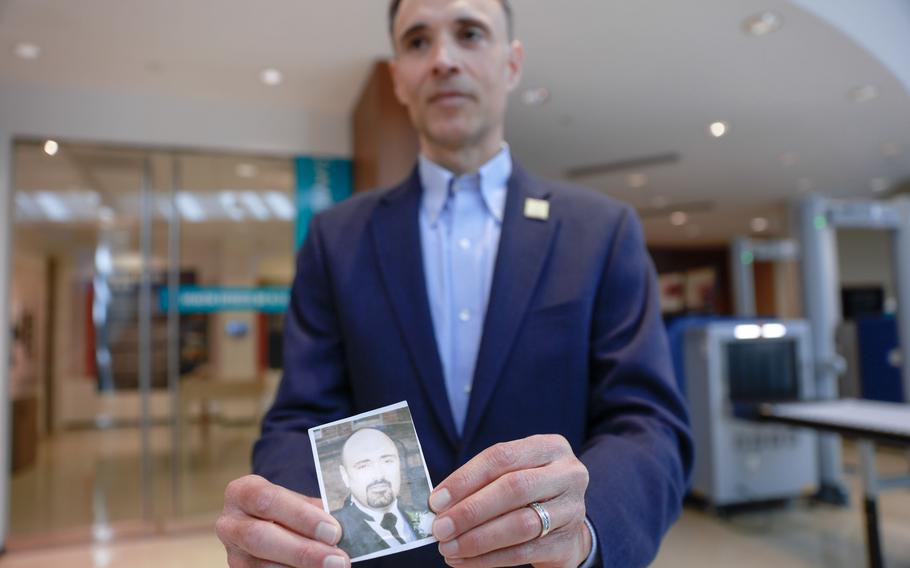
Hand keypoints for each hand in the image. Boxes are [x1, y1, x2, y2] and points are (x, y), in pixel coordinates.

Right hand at [215, 474, 350, 567]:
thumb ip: (315, 511)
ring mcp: (232, 553)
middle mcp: (230, 523)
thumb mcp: (297, 502)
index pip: (267, 499)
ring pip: (261, 566)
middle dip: (302, 551)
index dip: (301, 516)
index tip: (333, 531)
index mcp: (243, 492)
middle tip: (337, 559)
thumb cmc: (286, 510)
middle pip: (260, 537)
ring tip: (332, 567)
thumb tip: (344, 525)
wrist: (267, 524)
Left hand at [429, 435, 591, 567]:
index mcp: (549, 447)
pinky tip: (466, 561)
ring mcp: (572, 508)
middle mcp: (567, 474)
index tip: (437, 499)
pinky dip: (489, 559)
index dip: (465, 478)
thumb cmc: (529, 493)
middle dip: (470, 510)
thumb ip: (481, 483)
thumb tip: (440, 504)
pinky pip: (523, 551)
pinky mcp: (568, 542)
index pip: (501, 457)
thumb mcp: (513, 474)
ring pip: (520, 524)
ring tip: (449, 548)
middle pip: (513, 488)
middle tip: (440, 527)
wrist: (566, 525)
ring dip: (477, 539)